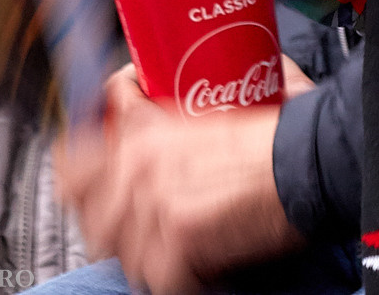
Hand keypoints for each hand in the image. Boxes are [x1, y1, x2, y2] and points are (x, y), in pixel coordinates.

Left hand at [55, 67, 302, 294]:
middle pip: (86, 214)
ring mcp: (153, 207)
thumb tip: (143, 102)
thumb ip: (162, 115)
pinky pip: (159, 280)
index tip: (90, 183)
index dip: (76, 176)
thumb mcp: (206, 108)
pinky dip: (182, 279)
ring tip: (177, 245)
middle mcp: (138, 169)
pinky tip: (201, 265)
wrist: (308, 161)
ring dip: (147, 253)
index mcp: (142, 134)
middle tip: (144, 222)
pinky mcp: (177, 242)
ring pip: (121, 252)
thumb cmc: (273, 135)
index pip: (70, 163)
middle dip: (112, 222)